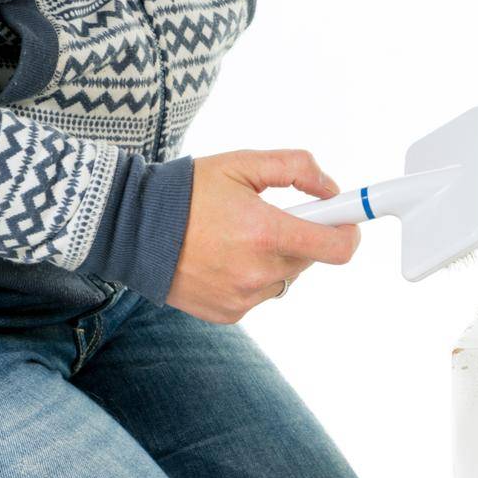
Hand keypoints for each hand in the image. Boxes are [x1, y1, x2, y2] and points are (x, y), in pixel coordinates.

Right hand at [166, 150, 359, 322]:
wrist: (129, 229)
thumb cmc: (187, 193)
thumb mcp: (244, 163)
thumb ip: (296, 168)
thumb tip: (332, 189)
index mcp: (266, 233)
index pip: (337, 247)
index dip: (349, 232)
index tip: (345, 220)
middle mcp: (257, 272)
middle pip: (310, 258)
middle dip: (301, 236)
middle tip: (270, 217)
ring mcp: (242, 297)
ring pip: (285, 276)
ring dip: (276, 258)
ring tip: (238, 237)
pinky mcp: (228, 314)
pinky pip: (260, 293)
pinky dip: (252, 276)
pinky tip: (224, 257)